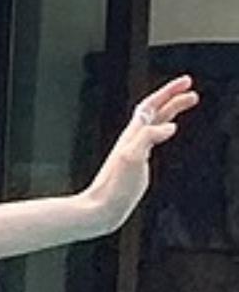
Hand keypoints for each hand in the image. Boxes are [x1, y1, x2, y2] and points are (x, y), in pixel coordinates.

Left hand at [83, 75, 199, 227]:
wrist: (99, 209)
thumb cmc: (114, 187)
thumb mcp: (132, 158)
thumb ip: (148, 137)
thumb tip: (171, 126)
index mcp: (133, 136)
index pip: (152, 106)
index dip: (169, 92)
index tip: (187, 82)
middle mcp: (132, 140)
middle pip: (155, 112)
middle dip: (174, 98)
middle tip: (193, 92)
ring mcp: (133, 152)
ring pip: (154, 123)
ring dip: (171, 110)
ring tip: (188, 103)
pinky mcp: (135, 165)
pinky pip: (151, 139)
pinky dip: (162, 129)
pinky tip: (167, 131)